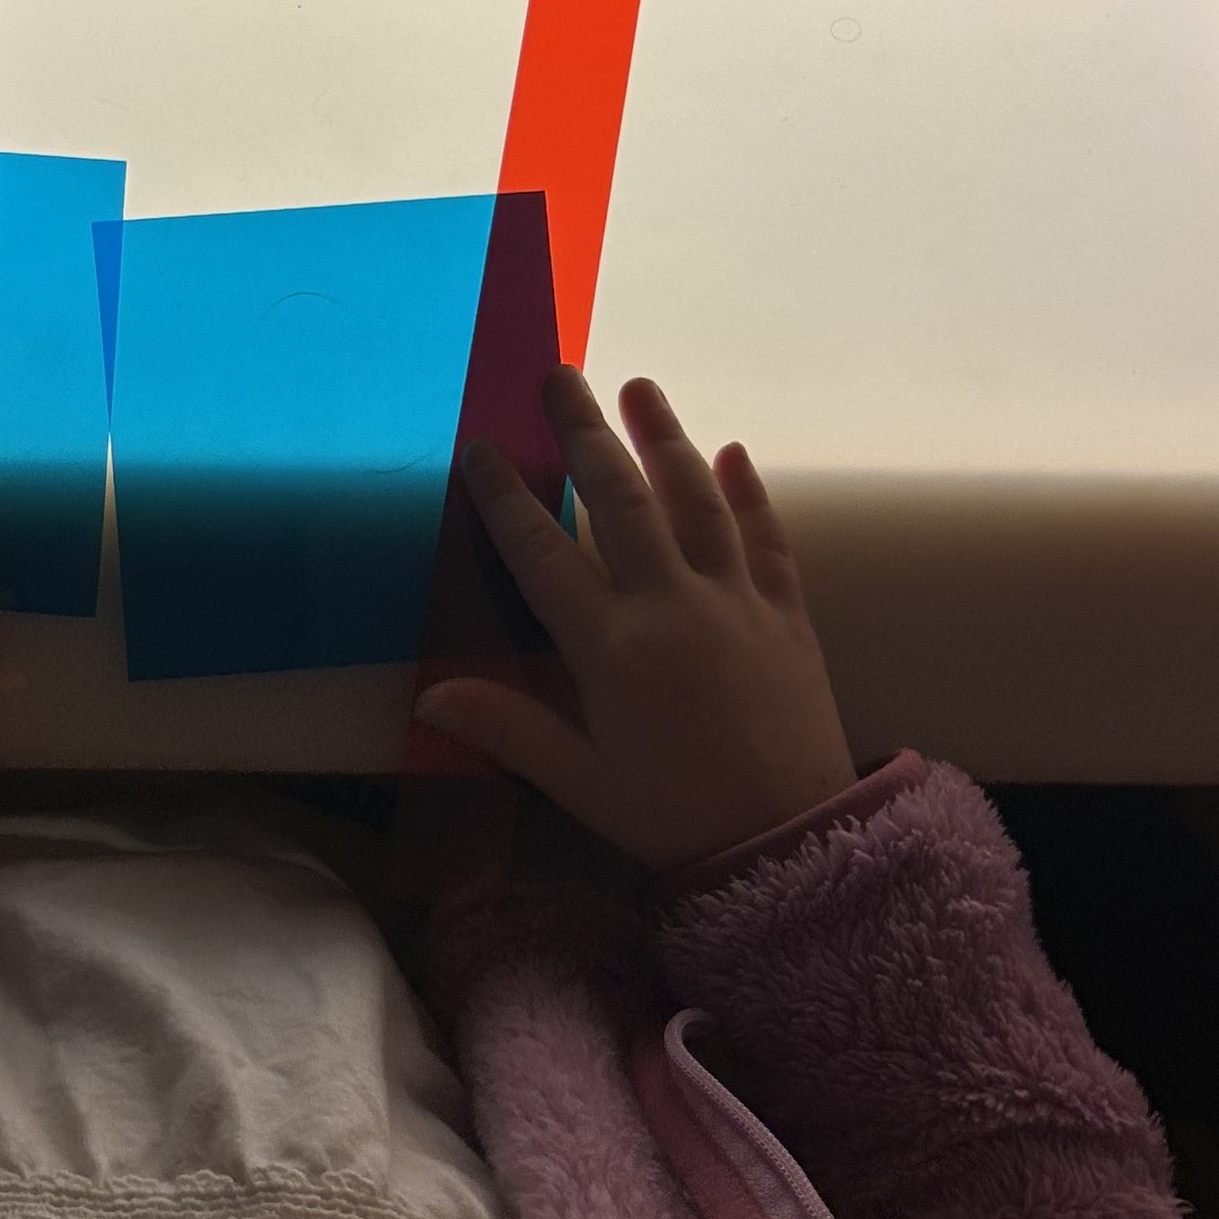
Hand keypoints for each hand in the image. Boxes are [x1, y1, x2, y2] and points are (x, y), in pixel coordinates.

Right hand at [414, 369, 856, 872]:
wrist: (791, 844)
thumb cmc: (672, 817)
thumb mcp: (580, 782)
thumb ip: (509, 727)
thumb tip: (427, 695)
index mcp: (611, 649)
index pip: (543, 555)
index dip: (507, 498)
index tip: (480, 446)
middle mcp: (672, 606)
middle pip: (622, 500)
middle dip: (585, 432)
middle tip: (560, 374)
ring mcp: (735, 603)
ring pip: (696, 501)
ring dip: (666, 437)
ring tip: (639, 385)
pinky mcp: (787, 615)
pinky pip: (766, 540)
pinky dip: (749, 492)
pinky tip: (733, 451)